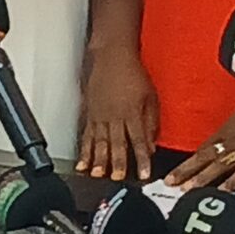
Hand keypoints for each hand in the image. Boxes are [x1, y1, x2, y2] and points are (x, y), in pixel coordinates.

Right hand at [76, 46, 157, 180]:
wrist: (112, 56)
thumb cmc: (133, 74)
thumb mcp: (151, 97)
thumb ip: (151, 122)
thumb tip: (151, 145)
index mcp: (132, 112)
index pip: (138, 140)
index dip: (142, 159)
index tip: (145, 174)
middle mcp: (114, 116)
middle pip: (116, 143)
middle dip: (118, 163)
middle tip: (117, 177)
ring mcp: (99, 116)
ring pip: (99, 141)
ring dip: (98, 160)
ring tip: (97, 174)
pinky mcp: (89, 114)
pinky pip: (86, 135)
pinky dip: (83, 151)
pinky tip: (82, 163)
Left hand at [161, 93, 234, 191]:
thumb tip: (229, 138)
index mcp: (228, 128)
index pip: (203, 148)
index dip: (188, 162)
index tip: (175, 172)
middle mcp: (233, 139)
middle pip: (205, 158)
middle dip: (186, 172)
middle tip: (170, 183)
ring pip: (219, 167)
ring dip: (202, 179)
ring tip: (187, 190)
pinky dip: (232, 183)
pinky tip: (221, 191)